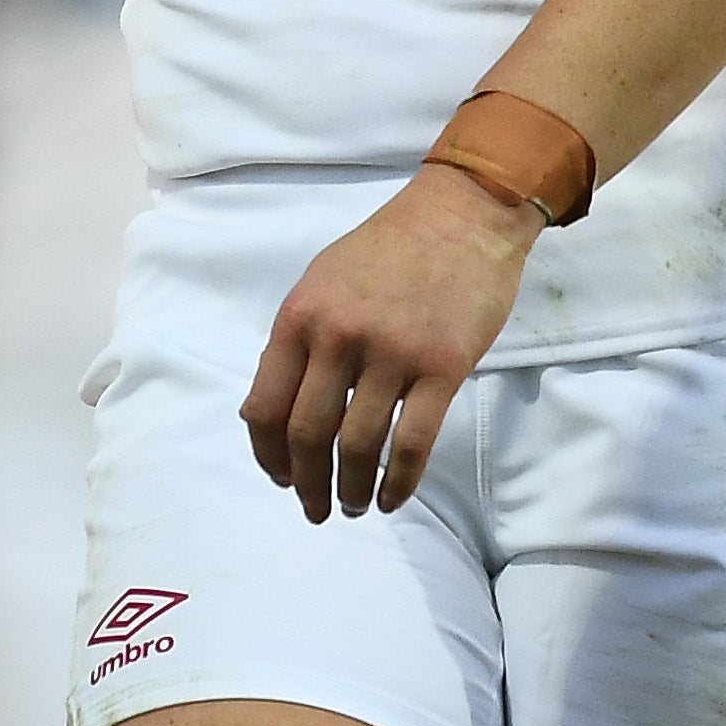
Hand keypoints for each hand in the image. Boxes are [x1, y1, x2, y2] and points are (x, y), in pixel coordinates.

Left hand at [240, 164, 540, 521]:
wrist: (460, 215)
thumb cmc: (388, 249)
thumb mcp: (321, 282)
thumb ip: (299, 340)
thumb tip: (275, 408)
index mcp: (299, 317)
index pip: (265, 405)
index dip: (268, 454)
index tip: (280, 477)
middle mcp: (337, 338)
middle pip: (307, 434)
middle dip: (306, 484)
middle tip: (314, 509)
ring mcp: (390, 354)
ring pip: (358, 446)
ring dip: (351, 489)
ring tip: (353, 507)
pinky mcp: (441, 368)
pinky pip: (412, 443)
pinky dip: (399, 482)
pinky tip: (393, 498)